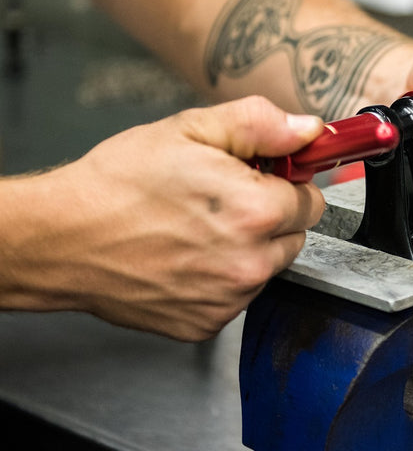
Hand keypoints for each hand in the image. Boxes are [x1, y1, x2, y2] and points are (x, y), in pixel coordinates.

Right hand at [43, 98, 324, 339]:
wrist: (63, 239)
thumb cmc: (118, 185)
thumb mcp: (190, 130)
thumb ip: (260, 126)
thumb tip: (307, 130)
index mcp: (255, 211)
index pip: (312, 201)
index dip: (288, 184)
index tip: (267, 179)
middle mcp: (249, 263)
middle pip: (294, 237)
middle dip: (271, 217)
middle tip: (226, 201)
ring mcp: (228, 300)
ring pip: (267, 268)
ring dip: (248, 250)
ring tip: (198, 229)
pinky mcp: (206, 324)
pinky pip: (237, 297)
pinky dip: (222, 279)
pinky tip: (187, 258)